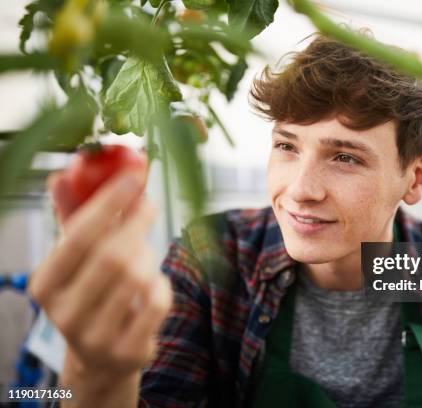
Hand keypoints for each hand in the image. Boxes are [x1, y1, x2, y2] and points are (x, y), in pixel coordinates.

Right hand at [28, 171, 172, 390]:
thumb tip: (61, 175)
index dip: (108, 202)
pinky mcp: (128, 350)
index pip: (78, 236)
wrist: (100, 357)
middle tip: (150, 204)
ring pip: (138, 277)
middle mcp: (64, 314)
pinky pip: (158, 301)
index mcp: (44, 285)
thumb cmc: (89, 293)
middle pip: (112, 256)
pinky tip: (153, 282)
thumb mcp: (75, 259)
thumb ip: (72, 217)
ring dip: (148, 255)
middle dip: (137, 223)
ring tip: (145, 251)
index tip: (133, 176)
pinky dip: (162, 283)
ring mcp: (97, 337)